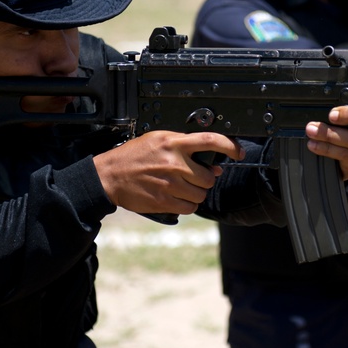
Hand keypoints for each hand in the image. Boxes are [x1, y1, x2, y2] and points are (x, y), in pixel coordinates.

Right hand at [93, 132, 244, 214]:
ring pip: (201, 193)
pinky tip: (176, 197)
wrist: (109, 175)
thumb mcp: (158, 140)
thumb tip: (214, 164)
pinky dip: (187, 204)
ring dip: (196, 192)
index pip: (211, 140)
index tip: (238, 152)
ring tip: (181, 186)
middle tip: (194, 176)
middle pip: (209, 176)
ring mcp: (170, 183)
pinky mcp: (164, 201)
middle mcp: (174, 162)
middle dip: (205, 178)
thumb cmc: (133, 156)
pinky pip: (190, 207)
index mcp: (173, 142)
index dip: (230, 146)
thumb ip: (185, 148)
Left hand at [304, 106, 347, 180]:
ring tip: (312, 129)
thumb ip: (337, 106)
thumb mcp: (331, 117)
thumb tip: (328, 92)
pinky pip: (345, 156)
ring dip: (330, 134)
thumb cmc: (325, 134)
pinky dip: (327, 148)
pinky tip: (314, 145)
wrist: (316, 163)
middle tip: (332, 114)